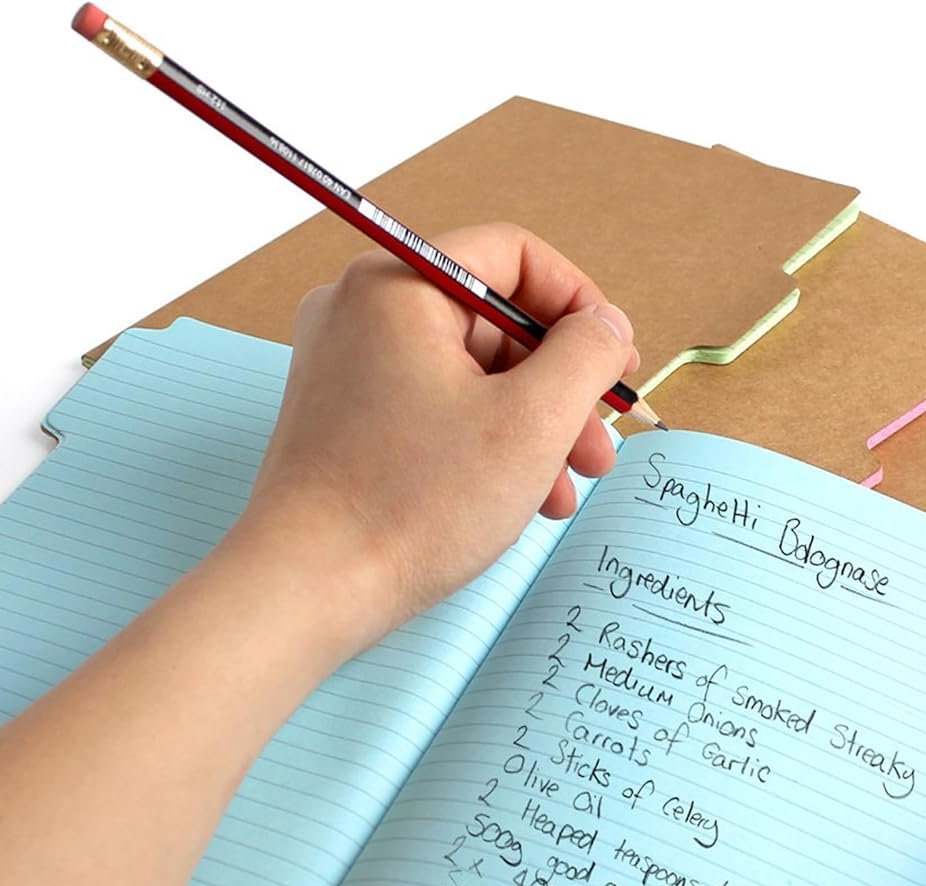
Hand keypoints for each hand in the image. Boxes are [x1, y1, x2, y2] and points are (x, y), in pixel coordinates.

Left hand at [239, 221, 636, 655]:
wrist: (308, 588)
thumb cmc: (412, 504)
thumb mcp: (532, 421)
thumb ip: (586, 355)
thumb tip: (606, 325)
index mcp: (399, 284)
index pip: (515, 257)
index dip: (581, 306)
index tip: (617, 363)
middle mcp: (363, 311)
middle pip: (496, 323)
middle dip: (561, 388)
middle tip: (602, 447)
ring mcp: (347, 366)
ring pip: (471, 374)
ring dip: (533, 427)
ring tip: (566, 489)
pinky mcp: (345, 419)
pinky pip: (436, 408)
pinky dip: (485, 444)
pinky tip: (522, 499)